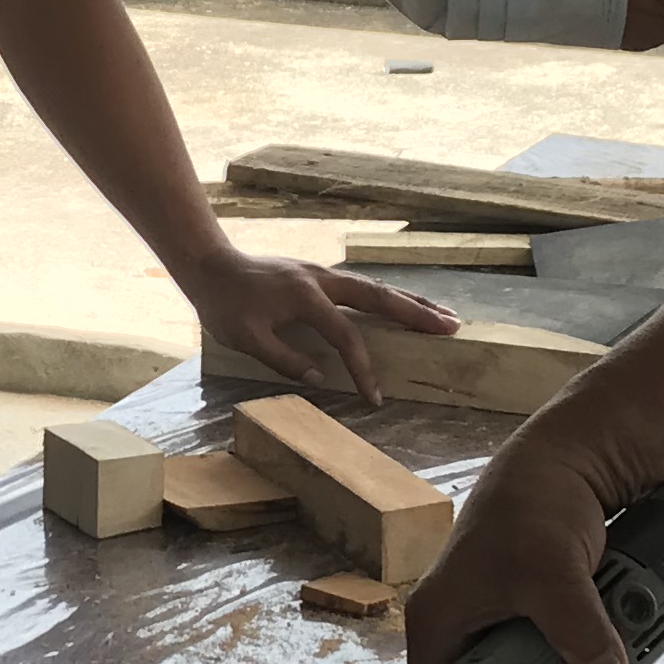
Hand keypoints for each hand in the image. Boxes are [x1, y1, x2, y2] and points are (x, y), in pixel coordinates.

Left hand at [178, 250, 456, 398]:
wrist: (210, 265)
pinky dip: (391, 296)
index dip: (364, 368)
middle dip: (417, 314)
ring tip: (445, 315)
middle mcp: (323, 279)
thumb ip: (283, 359)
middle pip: (380, 297)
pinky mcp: (322, 276)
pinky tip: (406, 305)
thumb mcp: (245, 338)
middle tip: (452, 326)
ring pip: (378, 287)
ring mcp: (325, 274)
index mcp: (306, 296)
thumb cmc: (224, 303)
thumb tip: (321, 379)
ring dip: (412, 301)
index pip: (347, 336)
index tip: (375, 398)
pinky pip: (365, 286)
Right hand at [402, 430, 627, 663]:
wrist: (575, 455)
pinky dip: (598, 661)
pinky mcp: (543, 616)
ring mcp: (507, 624)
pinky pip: (566, 655)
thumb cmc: (535, 504)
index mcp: (440, 625)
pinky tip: (635, 663)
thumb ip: (577, 627)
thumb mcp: (552, 569)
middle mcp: (467, 631)